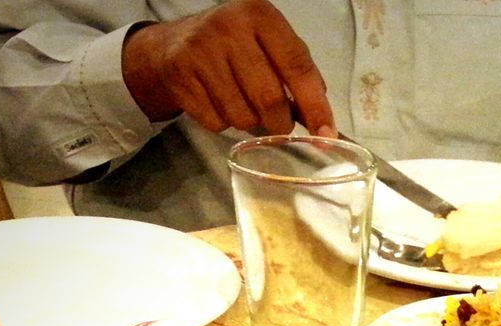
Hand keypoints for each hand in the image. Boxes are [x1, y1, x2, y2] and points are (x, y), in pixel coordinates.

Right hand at [121, 0, 334, 135]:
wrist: (174, 44)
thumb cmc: (236, 46)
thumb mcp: (269, 43)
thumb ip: (298, 73)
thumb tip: (324, 124)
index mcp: (261, 16)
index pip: (297, 66)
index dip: (315, 106)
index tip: (326, 134)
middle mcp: (230, 28)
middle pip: (270, 98)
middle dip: (281, 123)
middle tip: (281, 125)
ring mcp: (201, 51)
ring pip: (243, 115)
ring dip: (251, 123)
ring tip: (245, 105)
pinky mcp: (181, 75)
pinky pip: (217, 121)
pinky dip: (224, 124)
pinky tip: (219, 103)